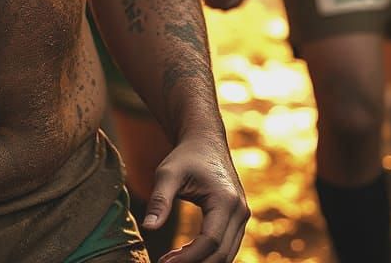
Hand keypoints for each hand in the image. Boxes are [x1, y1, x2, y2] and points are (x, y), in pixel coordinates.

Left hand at [142, 135, 249, 261]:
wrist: (205, 140)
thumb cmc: (185, 155)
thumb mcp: (168, 173)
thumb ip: (160, 201)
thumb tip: (149, 228)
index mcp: (225, 200)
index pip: (210, 241)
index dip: (188, 257)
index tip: (164, 262)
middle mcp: (240, 211)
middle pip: (222, 253)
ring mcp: (242, 216)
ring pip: (227, 254)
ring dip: (202, 262)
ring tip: (172, 261)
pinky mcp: (238, 219)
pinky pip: (227, 246)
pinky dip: (209, 255)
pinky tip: (184, 255)